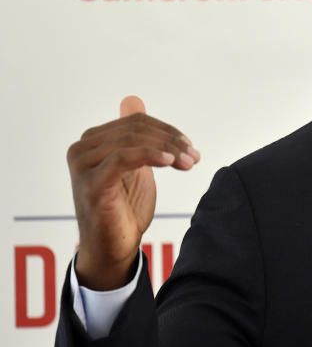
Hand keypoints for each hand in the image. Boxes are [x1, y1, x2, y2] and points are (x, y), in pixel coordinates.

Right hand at [67, 96, 199, 289]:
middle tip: (194, 157)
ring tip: (188, 163)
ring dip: (168, 149)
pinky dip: (150, 155)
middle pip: (135, 129)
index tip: (190, 147)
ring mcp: (83, 166)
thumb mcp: (135, 164)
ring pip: (132, 141)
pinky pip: (123, 158)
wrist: (114, 247)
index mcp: (92, 141)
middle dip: (171, 140)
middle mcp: (82, 149)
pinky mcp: (92, 184)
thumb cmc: (124, 206)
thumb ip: (134, 135)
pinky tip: (170, 161)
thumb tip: (132, 100)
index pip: (136, 122)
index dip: (168, 131)